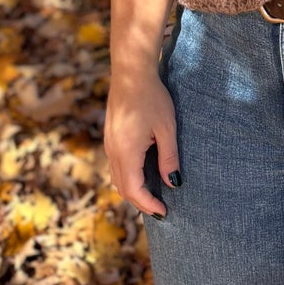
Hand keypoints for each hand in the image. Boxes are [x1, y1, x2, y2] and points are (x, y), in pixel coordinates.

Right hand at [104, 67, 180, 218]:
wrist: (131, 72)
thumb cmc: (153, 97)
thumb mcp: (167, 129)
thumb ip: (169, 158)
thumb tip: (173, 183)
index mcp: (126, 152)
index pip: (134, 190)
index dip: (148, 205)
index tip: (164, 212)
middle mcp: (113, 151)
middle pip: (123, 188)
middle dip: (140, 202)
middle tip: (160, 208)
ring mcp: (109, 144)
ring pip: (117, 178)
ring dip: (133, 191)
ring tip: (153, 195)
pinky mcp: (111, 138)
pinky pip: (116, 166)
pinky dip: (128, 178)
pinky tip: (143, 175)